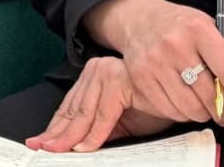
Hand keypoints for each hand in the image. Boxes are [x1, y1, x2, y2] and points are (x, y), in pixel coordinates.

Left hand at [27, 57, 177, 152]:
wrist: (185, 93)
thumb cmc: (153, 105)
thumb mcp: (119, 121)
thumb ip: (97, 128)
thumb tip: (74, 145)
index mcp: (92, 77)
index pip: (69, 107)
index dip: (54, 128)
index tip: (39, 143)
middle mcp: (96, 71)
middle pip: (72, 110)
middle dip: (57, 134)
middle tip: (42, 150)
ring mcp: (107, 73)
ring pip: (84, 113)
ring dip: (71, 137)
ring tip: (59, 152)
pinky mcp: (120, 80)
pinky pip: (103, 114)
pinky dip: (94, 133)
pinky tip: (84, 147)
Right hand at [85, 0, 223, 126]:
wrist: (137, 18)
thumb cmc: (179, 25)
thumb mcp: (211, 29)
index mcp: (198, 30)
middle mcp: (175, 45)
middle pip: (209, 96)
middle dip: (223, 112)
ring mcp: (154, 62)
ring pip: (189, 108)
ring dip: (202, 115)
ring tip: (204, 107)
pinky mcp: (140, 77)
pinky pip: (168, 110)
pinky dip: (181, 113)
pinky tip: (184, 102)